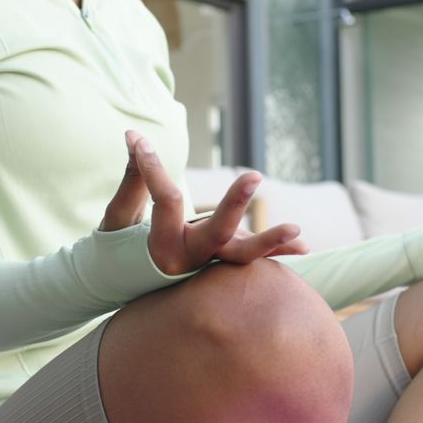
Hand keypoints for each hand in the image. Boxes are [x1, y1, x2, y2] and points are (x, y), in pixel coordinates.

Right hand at [100, 130, 307, 274]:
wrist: (128, 287)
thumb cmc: (118, 247)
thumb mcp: (119, 216)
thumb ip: (133, 179)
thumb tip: (134, 136)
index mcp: (161, 246)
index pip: (166, 200)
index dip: (152, 167)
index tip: (137, 139)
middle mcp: (189, 259)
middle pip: (217, 233)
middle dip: (236, 205)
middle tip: (254, 175)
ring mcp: (210, 262)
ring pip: (242, 255)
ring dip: (271, 243)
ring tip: (299, 233)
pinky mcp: (222, 258)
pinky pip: (250, 257)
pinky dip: (276, 251)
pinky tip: (303, 246)